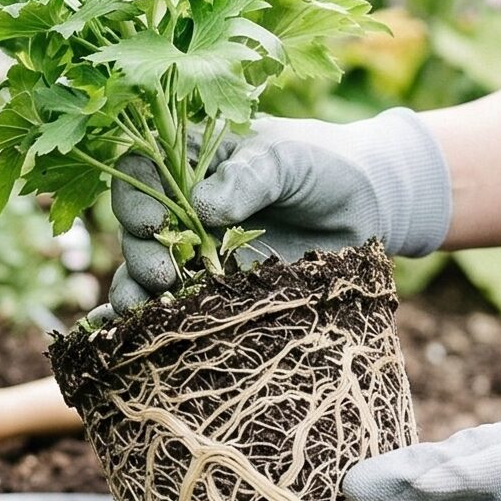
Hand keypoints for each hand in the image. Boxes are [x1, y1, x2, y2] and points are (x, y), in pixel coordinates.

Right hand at [99, 108, 451, 319]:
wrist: (367, 205)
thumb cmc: (323, 165)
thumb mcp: (287, 159)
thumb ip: (248, 177)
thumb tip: (202, 208)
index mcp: (191, 161)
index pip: (140, 173)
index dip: (134, 198)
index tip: (151, 224)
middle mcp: (183, 207)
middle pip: (137, 230)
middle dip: (140, 253)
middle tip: (162, 276)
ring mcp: (197, 251)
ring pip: (146, 273)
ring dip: (137, 293)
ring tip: (149, 312)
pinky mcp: (217, 289)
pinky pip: (175, 307)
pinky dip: (150, 324)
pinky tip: (134, 341)